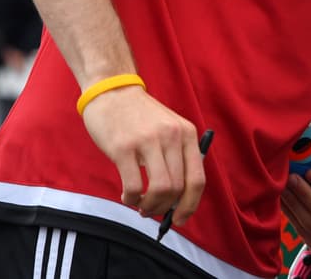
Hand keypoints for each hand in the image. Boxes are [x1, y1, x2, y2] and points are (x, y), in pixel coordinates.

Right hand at [80, 85, 205, 221]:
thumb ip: (177, 157)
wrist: (113, 90)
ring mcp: (148, 141)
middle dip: (165, 208)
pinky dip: (132, 199)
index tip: (181, 219)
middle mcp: (172, 136)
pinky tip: (127, 196)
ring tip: (141, 205)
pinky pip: (134, 186)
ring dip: (150, 206)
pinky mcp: (123, 148)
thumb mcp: (169, 128)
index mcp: (187, 134)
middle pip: (178, 188)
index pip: (197, 179)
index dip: (190, 205)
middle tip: (152, 211)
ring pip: (160, 189)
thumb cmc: (140, 116)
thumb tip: (177, 200)